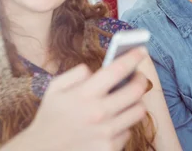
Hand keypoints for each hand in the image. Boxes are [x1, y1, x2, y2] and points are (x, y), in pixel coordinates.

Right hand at [17, 47, 150, 150]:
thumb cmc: (50, 118)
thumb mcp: (54, 89)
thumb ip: (76, 73)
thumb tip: (98, 69)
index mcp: (84, 95)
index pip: (118, 69)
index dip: (134, 57)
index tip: (142, 50)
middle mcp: (98, 113)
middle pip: (137, 90)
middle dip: (140, 79)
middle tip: (138, 76)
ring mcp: (106, 133)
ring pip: (139, 111)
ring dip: (135, 102)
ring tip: (128, 99)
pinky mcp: (109, 149)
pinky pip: (128, 131)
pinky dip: (123, 124)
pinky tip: (112, 122)